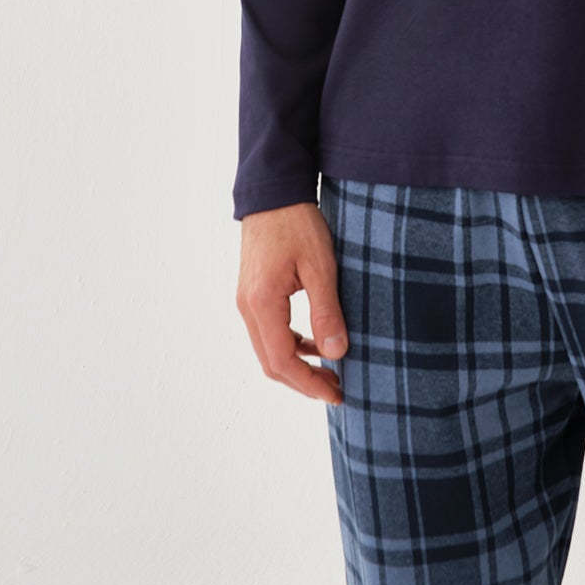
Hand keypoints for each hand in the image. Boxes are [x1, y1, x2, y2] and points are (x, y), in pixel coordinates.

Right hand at [236, 201, 347, 405]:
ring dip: (297, 364)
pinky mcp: (253, 292)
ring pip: (268, 349)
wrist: (274, 191)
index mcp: (262, 304)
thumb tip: (336, 354)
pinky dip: (290, 344)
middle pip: (271, 363)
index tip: (337, 393)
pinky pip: (268, 331)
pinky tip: (313, 342)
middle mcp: (248, 307)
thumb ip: (327, 312)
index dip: (310, 384)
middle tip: (337, 389)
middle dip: (303, 381)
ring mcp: (247, 300)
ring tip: (329, 370)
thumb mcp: (320, 266)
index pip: (282, 362)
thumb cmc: (297, 222)